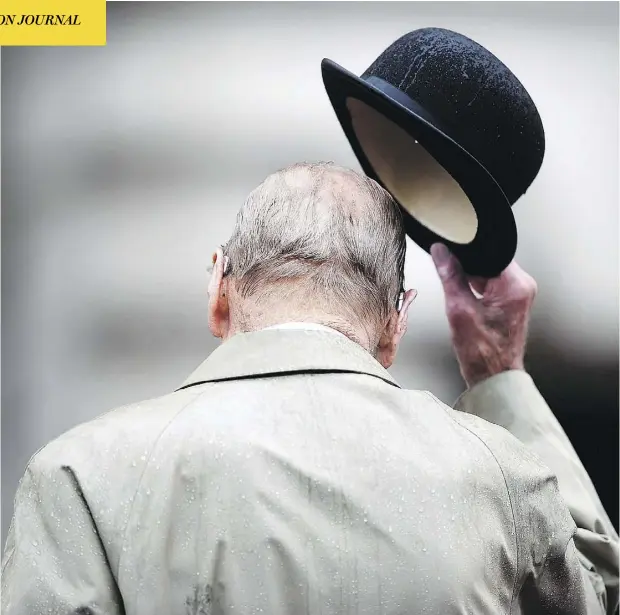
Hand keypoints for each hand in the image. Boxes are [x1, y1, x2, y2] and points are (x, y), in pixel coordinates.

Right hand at [430, 243, 536, 387]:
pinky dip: (476, 290)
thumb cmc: (483, 353)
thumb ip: (450, 276)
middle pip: (488, 260)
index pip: (489, 251)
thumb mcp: (458, 309)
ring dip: (471, 281)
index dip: (467, 251)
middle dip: (467, 269)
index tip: (450, 255)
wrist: (493, 377)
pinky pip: (490, 284)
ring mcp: (518, 294)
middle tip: (457, 289)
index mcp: (515, 285)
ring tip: (466, 305)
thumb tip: (441, 252)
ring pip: (487, 272)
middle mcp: (522, 286)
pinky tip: (470, 307)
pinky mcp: (511, 301)